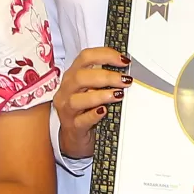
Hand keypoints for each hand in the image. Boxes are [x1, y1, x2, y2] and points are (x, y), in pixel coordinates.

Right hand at [54, 46, 129, 161]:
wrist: (76, 137)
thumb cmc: (86, 109)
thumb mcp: (92, 90)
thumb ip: (104, 79)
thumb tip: (126, 71)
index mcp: (72, 76)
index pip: (85, 57)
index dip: (105, 55)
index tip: (123, 60)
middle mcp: (67, 90)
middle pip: (81, 77)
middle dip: (106, 76)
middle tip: (125, 80)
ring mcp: (67, 109)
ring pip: (78, 99)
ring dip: (101, 95)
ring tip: (118, 94)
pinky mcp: (73, 127)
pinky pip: (82, 120)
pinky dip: (94, 115)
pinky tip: (104, 111)